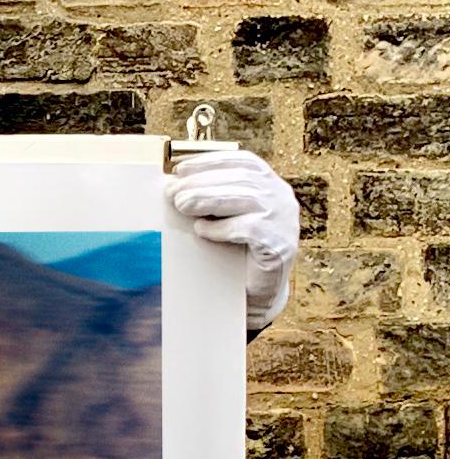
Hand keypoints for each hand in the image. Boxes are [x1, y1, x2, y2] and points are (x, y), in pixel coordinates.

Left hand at [164, 149, 298, 334]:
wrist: (254, 296)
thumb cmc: (235, 255)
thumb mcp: (224, 219)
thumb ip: (212, 200)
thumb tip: (174, 186)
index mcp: (270, 186)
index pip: (244, 162)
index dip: (212, 162)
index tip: (181, 169)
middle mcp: (282, 198)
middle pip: (242, 179)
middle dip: (203, 182)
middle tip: (172, 192)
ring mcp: (285, 221)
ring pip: (247, 199)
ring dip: (208, 199)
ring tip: (181, 205)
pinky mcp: (281, 245)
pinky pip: (250, 229)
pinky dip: (222, 228)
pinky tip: (202, 230)